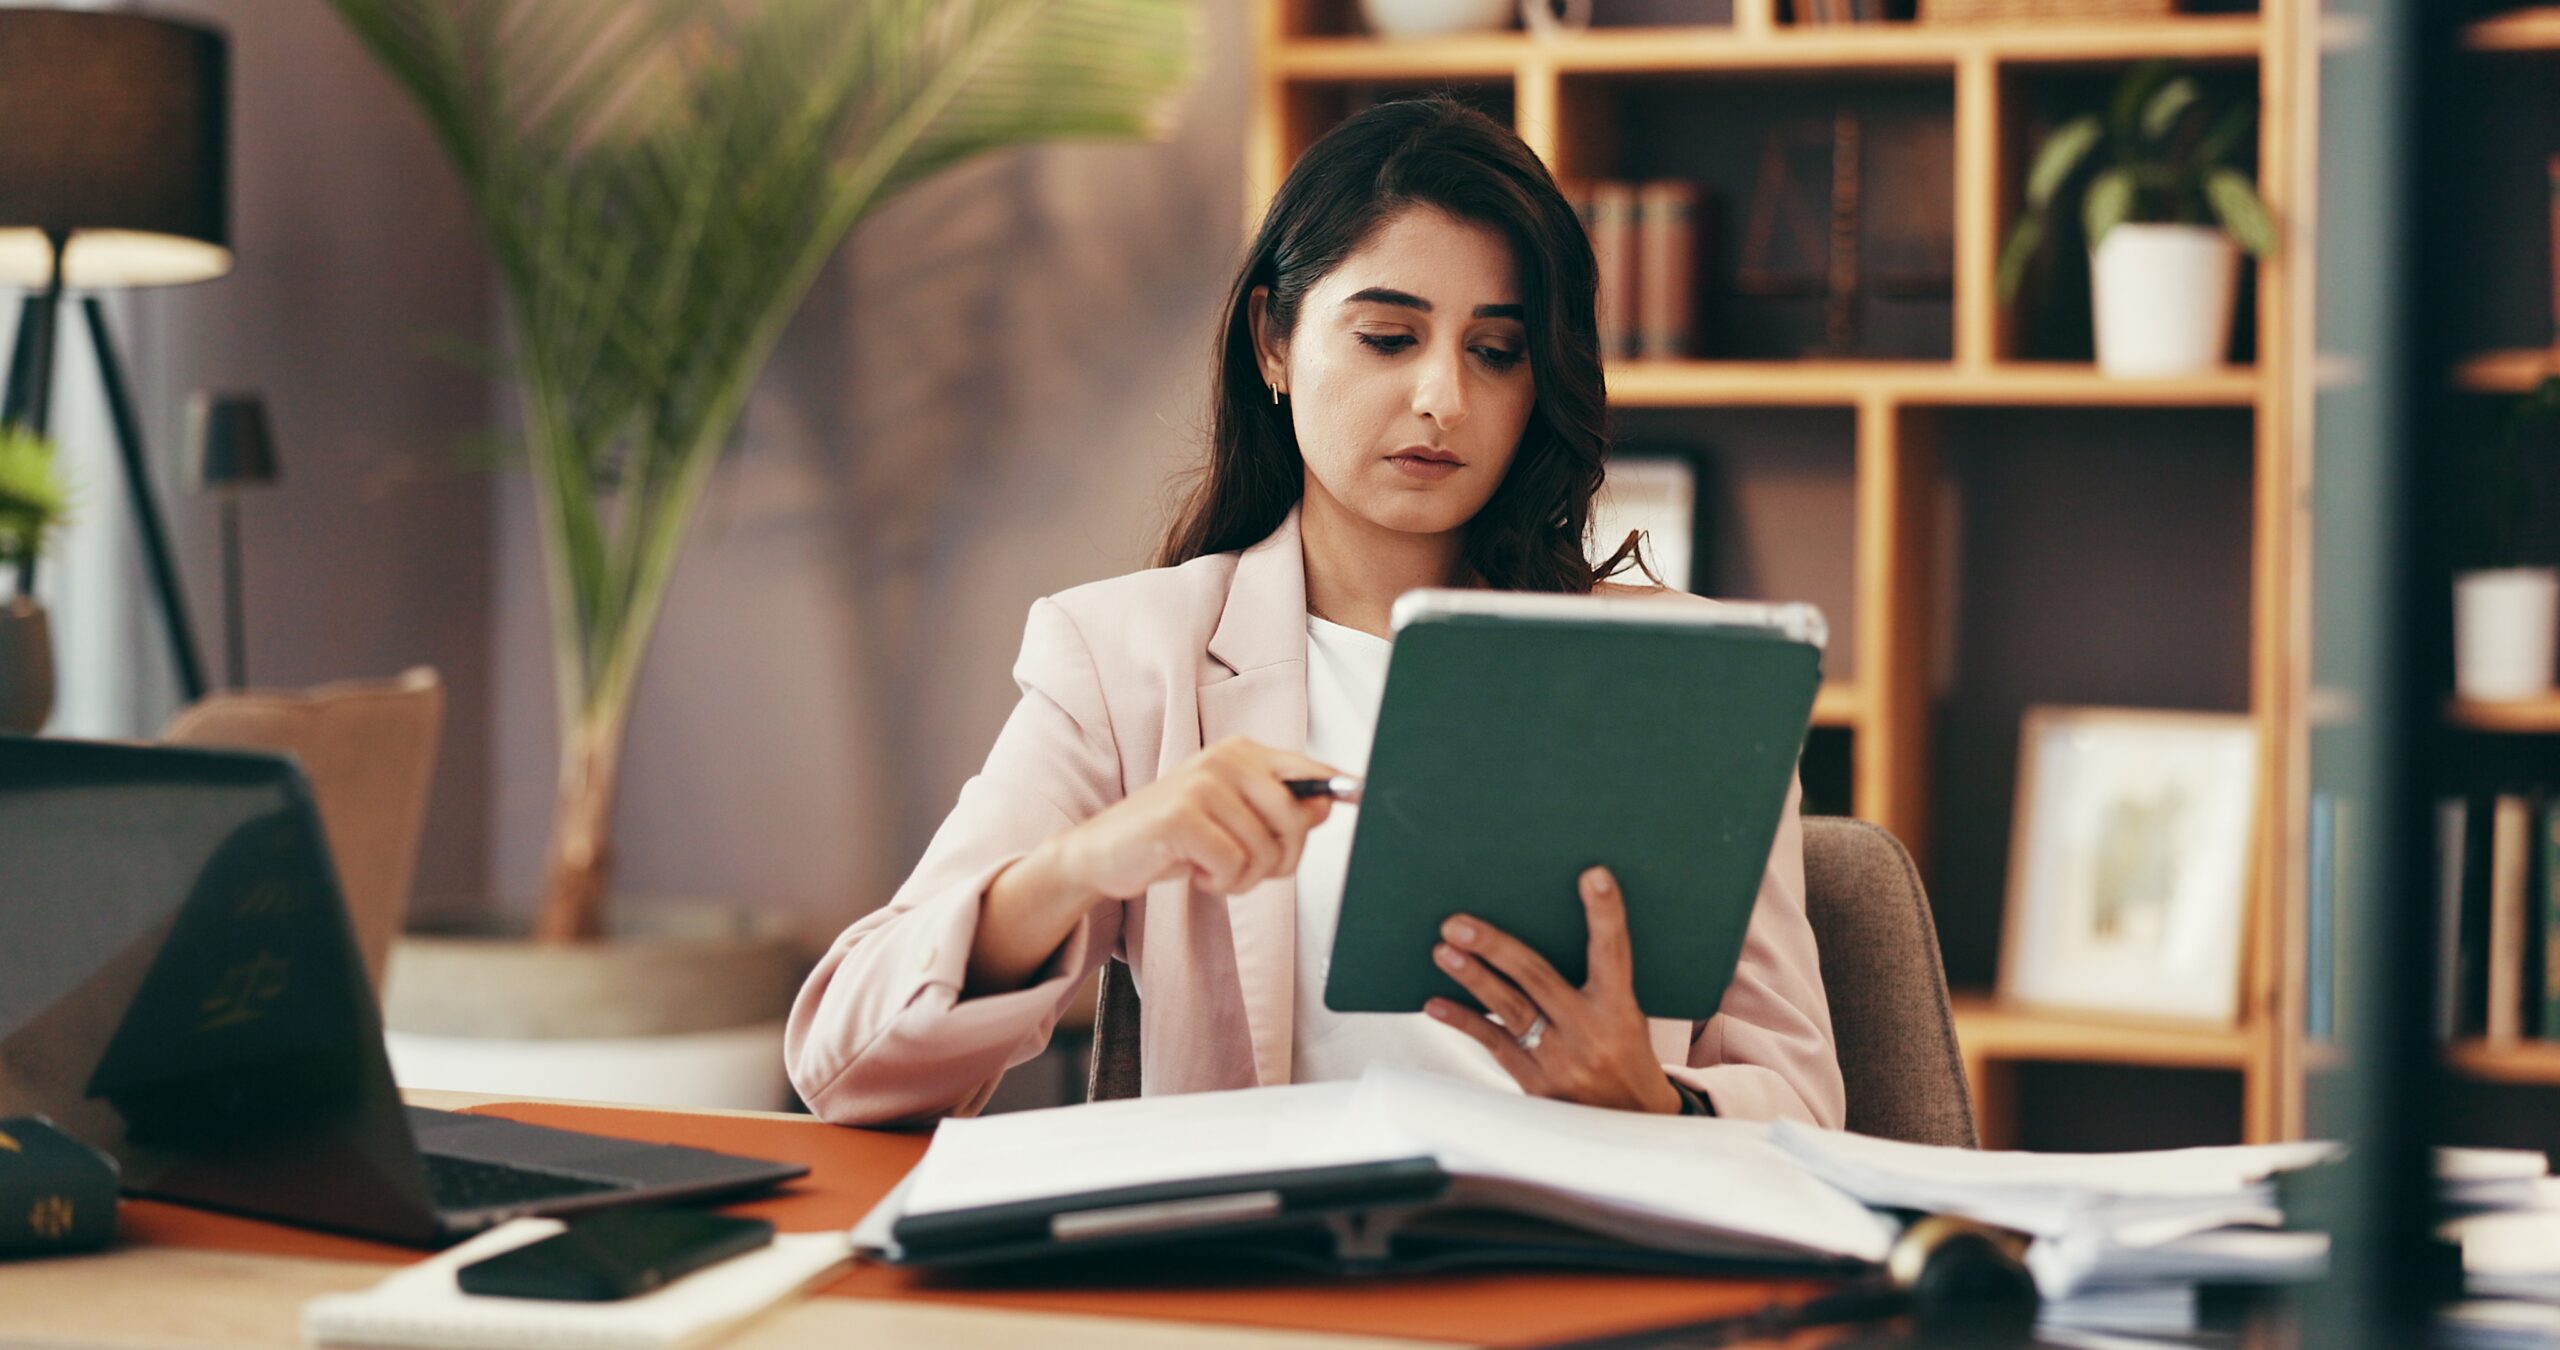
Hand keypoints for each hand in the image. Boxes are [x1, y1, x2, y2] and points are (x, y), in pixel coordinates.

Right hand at [1056, 736, 1343, 900]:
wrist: (1103, 854)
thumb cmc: (1172, 838)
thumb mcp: (1232, 821)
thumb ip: (1278, 810)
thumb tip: (1326, 803)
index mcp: (1242, 754)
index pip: (1309, 771)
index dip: (1337, 789)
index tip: (1361, 795)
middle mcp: (1225, 758)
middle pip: (1296, 820)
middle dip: (1279, 861)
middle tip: (1245, 869)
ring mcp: (1202, 783)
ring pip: (1265, 851)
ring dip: (1241, 877)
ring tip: (1209, 867)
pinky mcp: (1182, 815)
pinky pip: (1233, 865)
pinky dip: (1218, 882)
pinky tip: (1192, 870)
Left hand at [1424, 866, 1683, 1114]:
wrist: (1631, 1125)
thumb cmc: (1626, 1056)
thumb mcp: (1627, 1016)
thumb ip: (1594, 981)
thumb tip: (1535, 937)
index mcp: (1620, 1010)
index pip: (1614, 952)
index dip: (1606, 914)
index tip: (1594, 876)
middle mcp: (1590, 1033)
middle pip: (1537, 978)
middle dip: (1495, 947)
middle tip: (1458, 922)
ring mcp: (1560, 1062)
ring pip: (1509, 1010)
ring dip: (1472, 978)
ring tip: (1443, 951)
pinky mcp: (1537, 1085)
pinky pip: (1494, 1044)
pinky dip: (1463, 1021)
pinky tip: (1435, 1003)